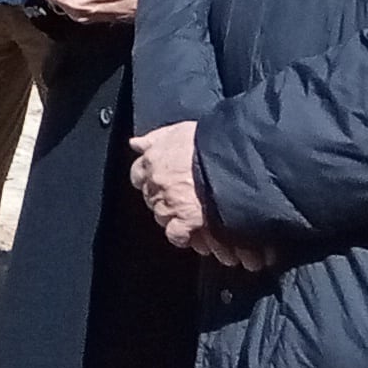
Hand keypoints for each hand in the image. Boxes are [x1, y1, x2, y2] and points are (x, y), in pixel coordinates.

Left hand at [130, 121, 206, 247]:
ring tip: (192, 217)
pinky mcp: (187, 219)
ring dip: (174, 218)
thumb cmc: (209, 142)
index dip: (149, 180)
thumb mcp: (179, 130)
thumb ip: (155, 139)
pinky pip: (176, 235)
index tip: (159, 183)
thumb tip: (135, 144)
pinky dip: (183, 236)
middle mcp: (157, 182)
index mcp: (153, 158)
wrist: (232, 159)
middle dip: (164, 200)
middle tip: (181, 201)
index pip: (138, 174)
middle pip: (151, 197)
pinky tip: (192, 235)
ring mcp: (170, 202)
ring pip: (161, 216)